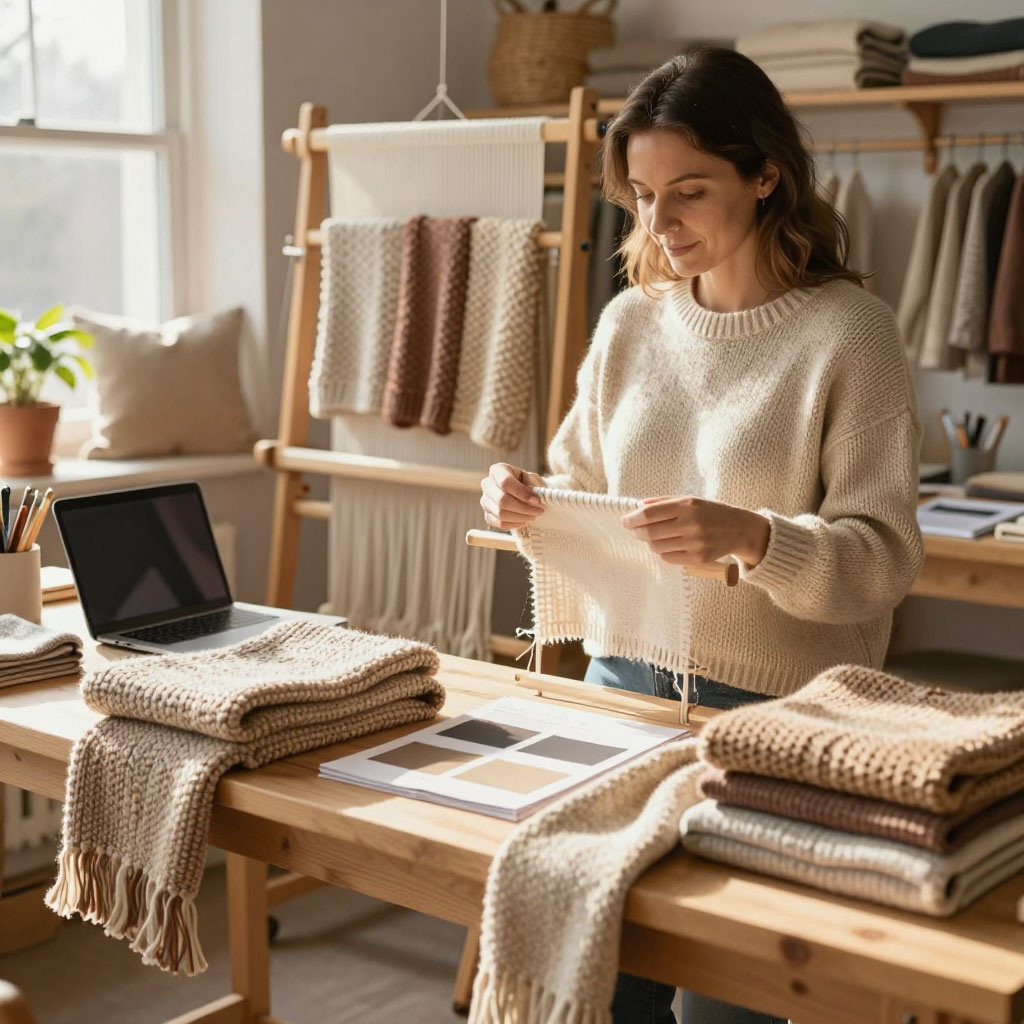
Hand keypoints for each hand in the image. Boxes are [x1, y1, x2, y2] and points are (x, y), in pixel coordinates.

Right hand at [480, 463, 545, 529]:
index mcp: (498, 470)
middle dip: (523, 508)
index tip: (537, 501)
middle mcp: (487, 484)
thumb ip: (534, 486)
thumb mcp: (533, 479)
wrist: (524, 493)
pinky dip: (514, 524)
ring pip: (500, 513)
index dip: (522, 493)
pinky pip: (499, 523)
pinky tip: (524, 521)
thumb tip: (535, 499)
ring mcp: (485, 500)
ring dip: (520, 517)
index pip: (505, 482)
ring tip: (533, 516)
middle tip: (539, 511)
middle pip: (502, 500)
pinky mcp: (487, 514)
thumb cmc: (528, 483)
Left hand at [620, 495, 769, 566]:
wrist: (739, 529)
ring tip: (656, 536)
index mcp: (687, 505)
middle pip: (650, 532)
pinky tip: (669, 545)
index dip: (632, 518)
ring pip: (657, 547)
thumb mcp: (689, 499)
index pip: (650, 514)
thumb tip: (638, 507)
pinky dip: (663, 552)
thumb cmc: (710, 512)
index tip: (624, 521)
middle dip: (638, 531)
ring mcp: (695, 543)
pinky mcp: (698, 558)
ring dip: (650, 542)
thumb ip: (663, 502)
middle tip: (636, 529)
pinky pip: (668, 558)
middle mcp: (691, 524)